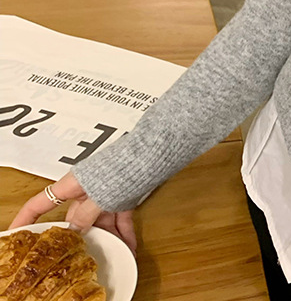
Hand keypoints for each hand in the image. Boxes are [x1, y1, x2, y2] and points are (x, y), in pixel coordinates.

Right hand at [9, 172, 136, 255]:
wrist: (152, 153)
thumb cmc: (123, 164)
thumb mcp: (98, 197)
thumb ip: (84, 215)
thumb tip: (74, 231)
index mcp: (72, 184)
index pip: (40, 203)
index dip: (26, 219)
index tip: (16, 234)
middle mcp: (86, 188)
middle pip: (74, 217)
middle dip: (77, 238)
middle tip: (76, 258)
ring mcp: (105, 192)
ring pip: (100, 221)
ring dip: (106, 239)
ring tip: (110, 257)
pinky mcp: (123, 195)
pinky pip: (119, 218)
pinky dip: (123, 232)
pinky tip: (129, 247)